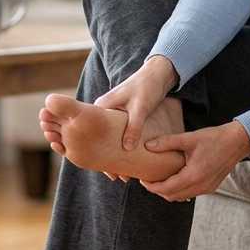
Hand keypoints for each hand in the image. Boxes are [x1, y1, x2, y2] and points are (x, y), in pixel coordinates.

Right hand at [90, 55, 178, 182]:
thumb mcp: (141, 107)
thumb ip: (134, 127)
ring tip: (124, 173)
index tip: (106, 170)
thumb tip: (126, 148)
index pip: (91, 134)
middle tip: (116, 177)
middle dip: (106, 158)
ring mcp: (112, 113)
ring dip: (115, 153)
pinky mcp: (122, 115)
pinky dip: (122, 145)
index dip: (95, 152)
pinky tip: (130, 158)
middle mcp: (104, 111)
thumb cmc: (146, 86)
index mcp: (102, 107)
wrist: (158, 72)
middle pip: (99, 139)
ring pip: (108, 138)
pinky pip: (117, 134)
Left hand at [140, 121, 249, 201]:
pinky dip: (180, 189)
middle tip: (148, 179)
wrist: (238, 142)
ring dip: (169, 191)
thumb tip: (148, 146)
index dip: (151, 187)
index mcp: (193, 176)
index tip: (142, 179)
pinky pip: (191, 193)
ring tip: (160, 178)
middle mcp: (200, 186)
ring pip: (181, 197)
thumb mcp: (189, 138)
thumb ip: (167, 143)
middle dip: (158, 190)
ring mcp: (207, 189)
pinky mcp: (211, 187)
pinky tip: (176, 177)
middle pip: (172, 196)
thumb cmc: (215, 138)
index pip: (166, 189)